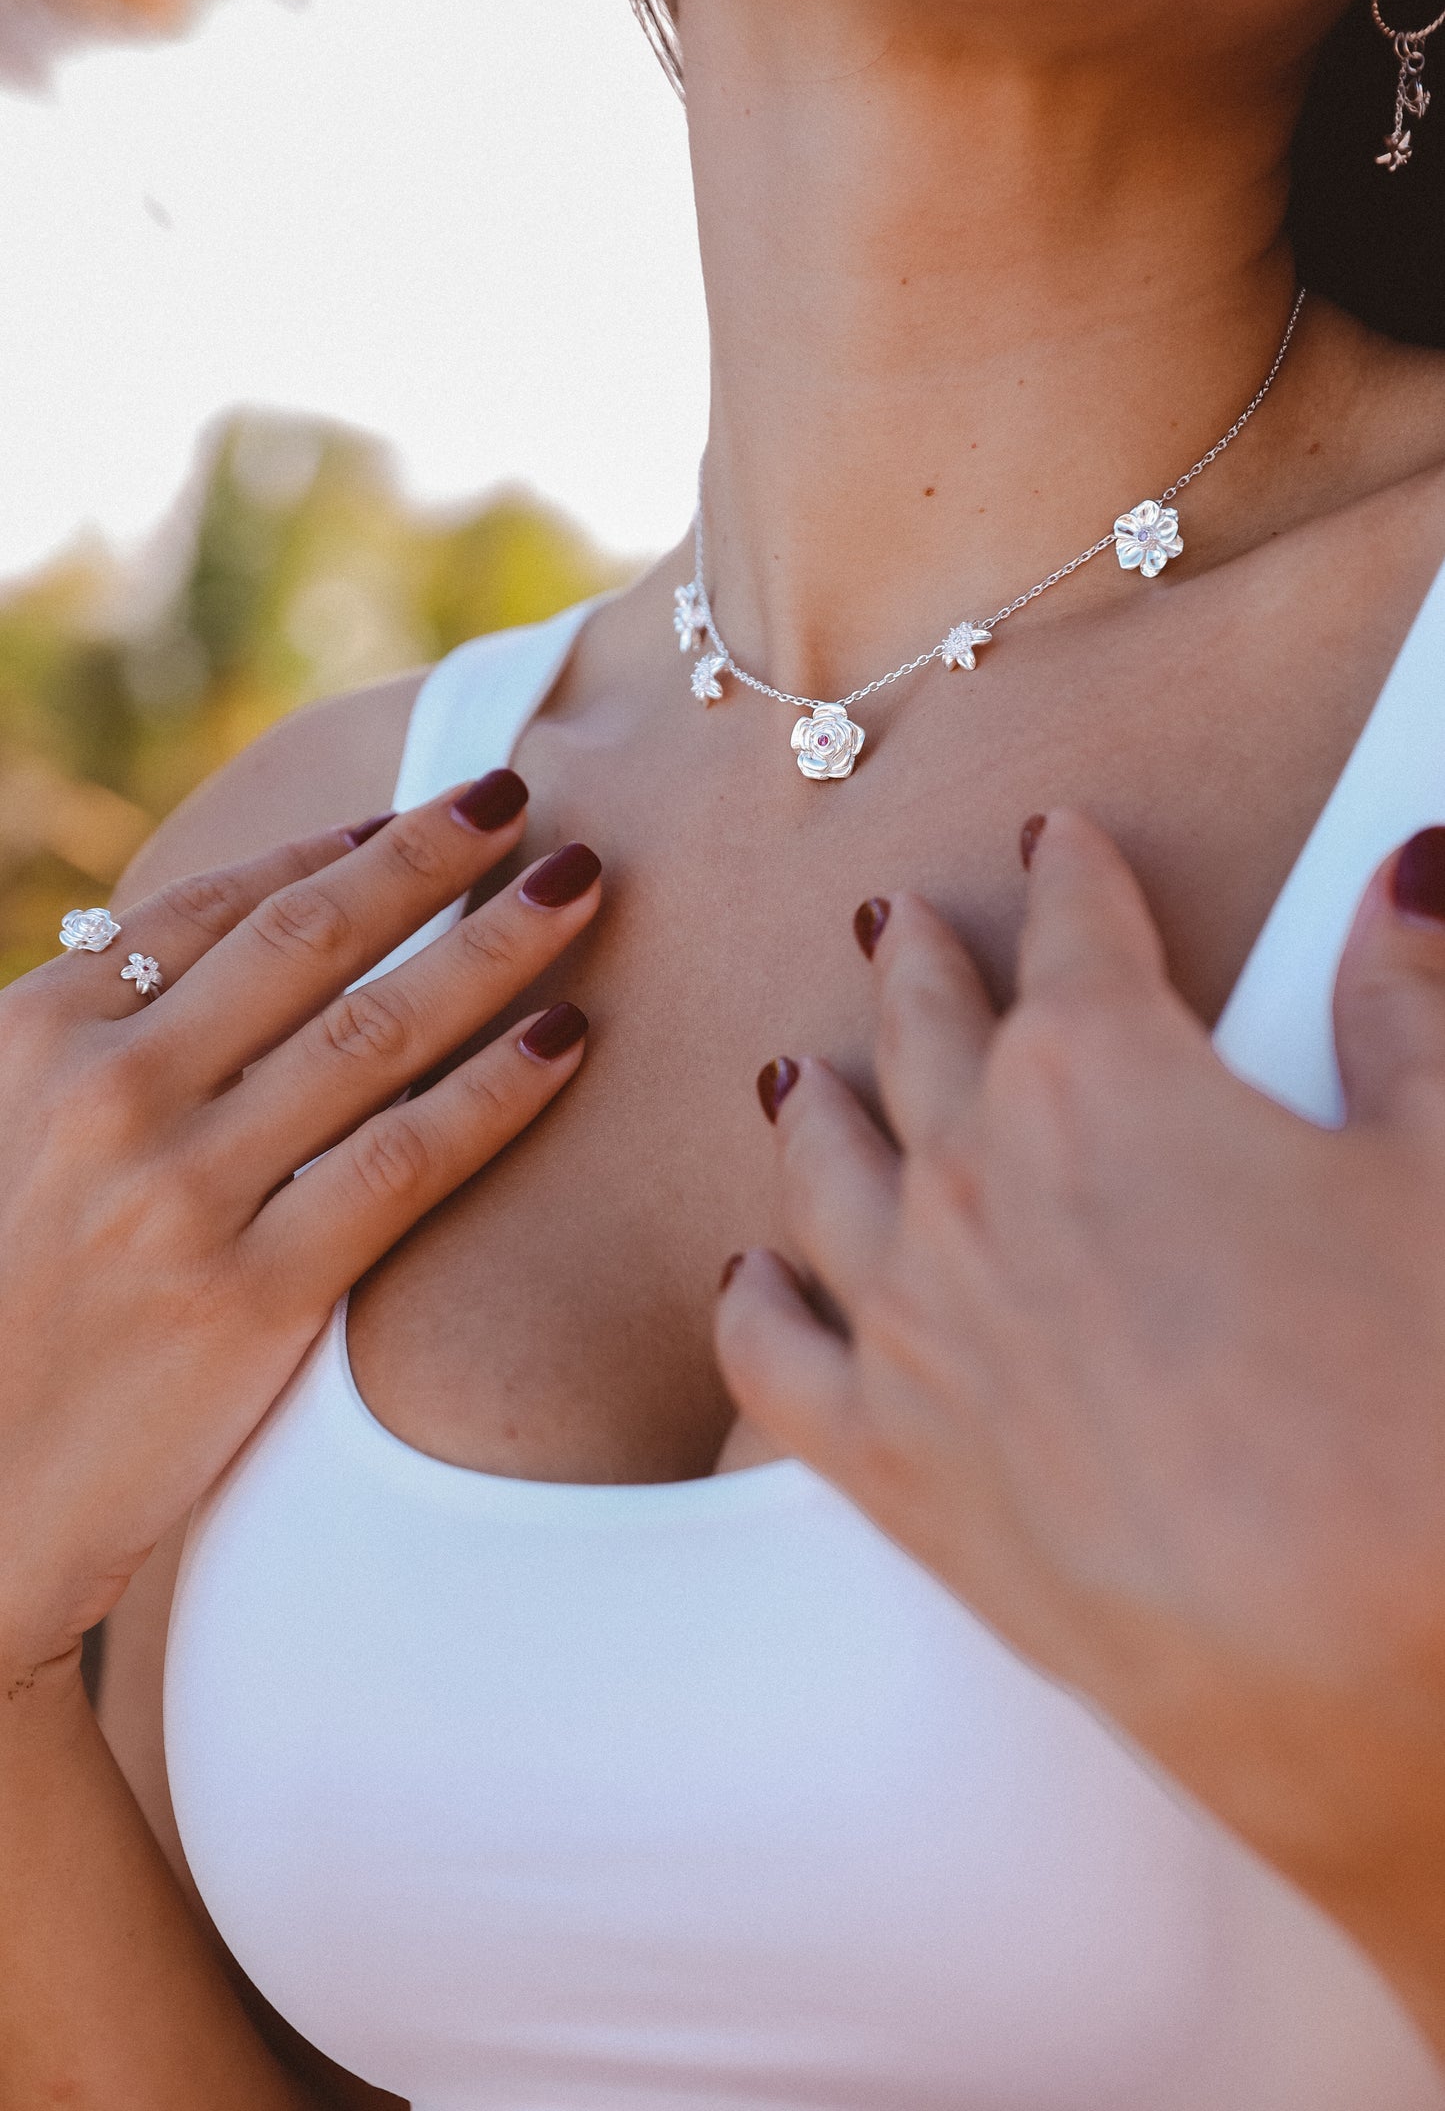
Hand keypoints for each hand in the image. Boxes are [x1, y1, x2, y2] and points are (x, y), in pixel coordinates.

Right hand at [0, 776, 599, 1689]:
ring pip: (379, 1029)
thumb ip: (99, 1039)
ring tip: (582, 885)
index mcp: (43, 1032)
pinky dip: (496, 1088)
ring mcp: (184, 1188)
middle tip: (524, 796)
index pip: (222, 905)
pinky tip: (566, 1039)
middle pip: (314, 937)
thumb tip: (217, 949)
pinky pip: (405, 1159)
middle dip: (433, 855)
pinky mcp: (252, 1294)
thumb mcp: (2, 1133)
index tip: (425, 814)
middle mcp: (113, 1089)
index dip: (340, 848)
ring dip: (493, 943)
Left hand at [717, 809, 1444, 2051]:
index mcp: (1104, 1070)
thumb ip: (1404, 1002)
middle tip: (905, 928)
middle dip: (923, 969)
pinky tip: (750, 1276)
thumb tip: (1412, 867)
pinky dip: (754, 1304)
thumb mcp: (1437, 1164)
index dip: (1074, 875)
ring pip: (825, 1166)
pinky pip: (770, 1357)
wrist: (1344, 1652)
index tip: (1057, 840)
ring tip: (801, 1073)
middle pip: (927, 1030)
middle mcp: (971, 1170)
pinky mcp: (883, 1457)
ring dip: (817, 1106)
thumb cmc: (1412, 1398)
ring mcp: (906, 1314)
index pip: (1078, 930)